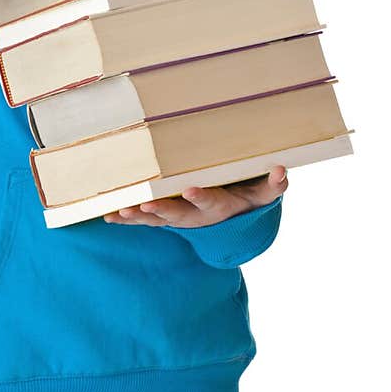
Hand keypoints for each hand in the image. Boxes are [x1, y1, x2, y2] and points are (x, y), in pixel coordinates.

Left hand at [102, 166, 287, 227]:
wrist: (232, 221)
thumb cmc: (247, 197)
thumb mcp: (263, 194)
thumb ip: (273, 185)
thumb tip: (282, 170)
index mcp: (220, 206)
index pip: (212, 201)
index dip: (202, 197)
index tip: (192, 190)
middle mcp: (197, 216)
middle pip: (179, 215)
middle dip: (162, 210)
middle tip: (146, 204)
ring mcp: (180, 218)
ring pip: (157, 220)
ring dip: (138, 216)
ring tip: (120, 213)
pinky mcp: (165, 217)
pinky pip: (144, 219)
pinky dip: (127, 218)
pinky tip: (108, 216)